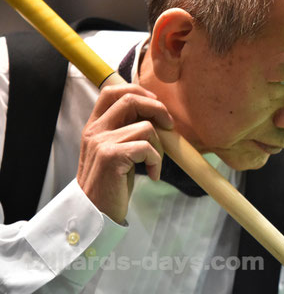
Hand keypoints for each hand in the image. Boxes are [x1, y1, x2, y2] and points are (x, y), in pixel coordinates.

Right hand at [77, 84, 173, 223]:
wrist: (96, 211)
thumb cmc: (112, 180)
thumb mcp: (116, 149)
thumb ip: (126, 128)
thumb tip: (156, 111)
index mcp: (95, 125)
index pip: (112, 91)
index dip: (138, 90)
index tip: (155, 104)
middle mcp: (95, 130)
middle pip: (131, 100)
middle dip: (158, 109)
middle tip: (169, 126)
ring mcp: (101, 143)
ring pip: (146, 127)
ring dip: (160, 145)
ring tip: (154, 162)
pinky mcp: (111, 157)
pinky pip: (147, 147)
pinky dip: (156, 161)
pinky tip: (152, 174)